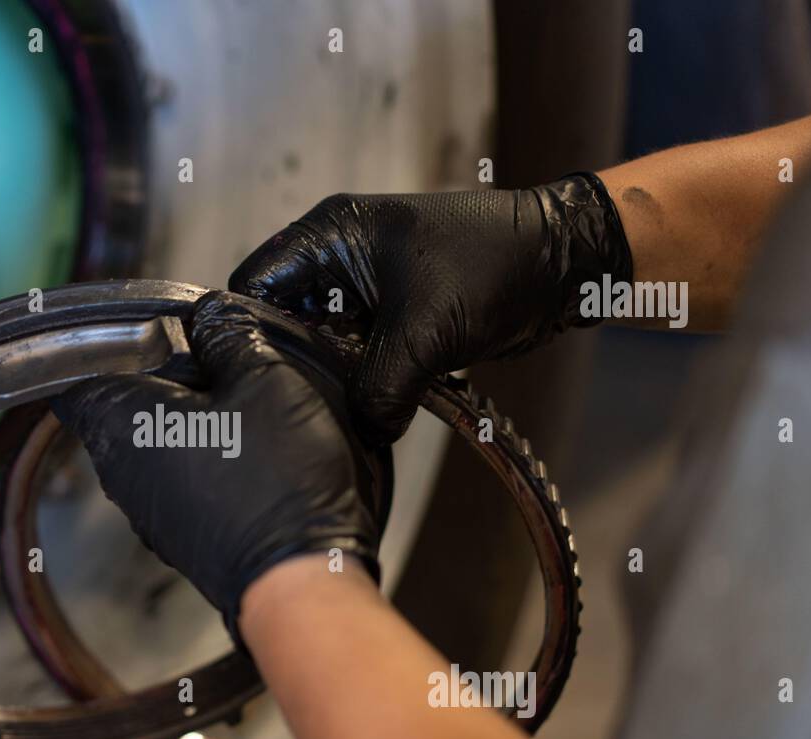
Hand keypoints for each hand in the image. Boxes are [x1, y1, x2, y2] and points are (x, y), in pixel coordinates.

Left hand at [51, 291, 385, 637]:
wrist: (301, 581)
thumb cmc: (277, 484)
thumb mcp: (267, 377)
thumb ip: (231, 336)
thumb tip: (212, 317)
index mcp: (122, 422)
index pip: (75, 372)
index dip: (105, 342)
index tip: (137, 328)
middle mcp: (121, 472)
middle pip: (121, 405)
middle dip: (162, 377)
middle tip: (215, 357)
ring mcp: (148, 510)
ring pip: (155, 443)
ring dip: (189, 420)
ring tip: (245, 405)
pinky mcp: (180, 535)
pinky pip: (182, 480)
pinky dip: (207, 458)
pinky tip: (253, 452)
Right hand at [229, 174, 631, 442]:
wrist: (562, 262)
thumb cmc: (493, 269)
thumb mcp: (425, 334)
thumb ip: (379, 388)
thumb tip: (360, 433)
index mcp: (329, 234)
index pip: (255, 283)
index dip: (248, 330)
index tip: (255, 379)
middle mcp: (337, 255)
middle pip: (283, 315)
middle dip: (291, 359)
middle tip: (296, 404)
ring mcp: (364, 284)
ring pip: (320, 339)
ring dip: (330, 373)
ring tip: (334, 409)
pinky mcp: (390, 313)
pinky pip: (355, 350)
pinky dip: (360, 376)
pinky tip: (367, 404)